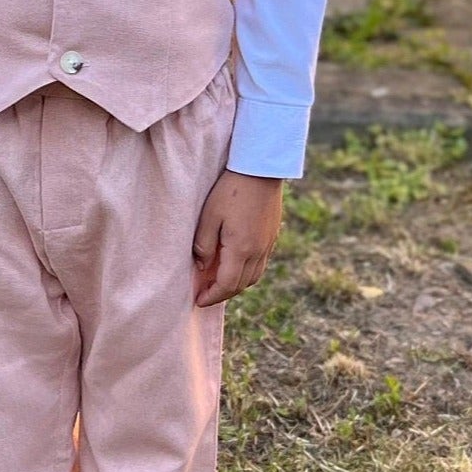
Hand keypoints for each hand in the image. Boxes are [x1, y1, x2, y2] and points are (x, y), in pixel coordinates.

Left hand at [192, 170, 282, 305]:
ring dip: (235, 285)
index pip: (227, 284)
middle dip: (222, 294)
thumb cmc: (231, 190)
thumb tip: (202, 267)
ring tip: (218, 282)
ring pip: (253, 277)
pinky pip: (260, 265)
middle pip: (241, 285)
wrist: (261, 170)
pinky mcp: (272, 237)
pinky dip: (246, 272)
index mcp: (241, 249)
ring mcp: (268, 245)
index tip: (199, 301)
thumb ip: (204, 244)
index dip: (212, 296)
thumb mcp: (209, 216)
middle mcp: (258, 252)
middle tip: (205, 294)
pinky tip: (234, 265)